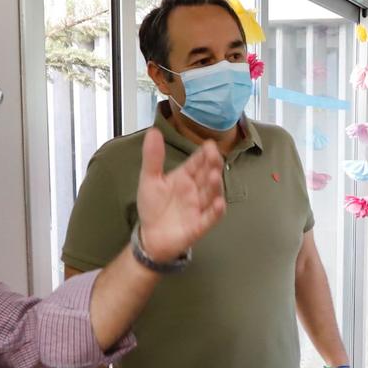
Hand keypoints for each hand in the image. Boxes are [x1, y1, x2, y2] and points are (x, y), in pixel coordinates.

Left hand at [135, 129, 225, 262]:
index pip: (197, 162)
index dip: (204, 154)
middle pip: (207, 175)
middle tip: (214, 155)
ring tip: (214, 175)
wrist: (150, 236)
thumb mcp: (149, 179)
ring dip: (214, 185)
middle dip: (212, 165)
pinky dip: (215, 212)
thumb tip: (154, 131)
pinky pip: (210, 218)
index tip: (209, 144)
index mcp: (185, 177)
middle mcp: (196, 190)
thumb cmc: (153, 207)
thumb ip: (153, 157)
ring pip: (211, 194)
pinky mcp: (199, 225)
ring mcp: (199, 207)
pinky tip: (218, 204)